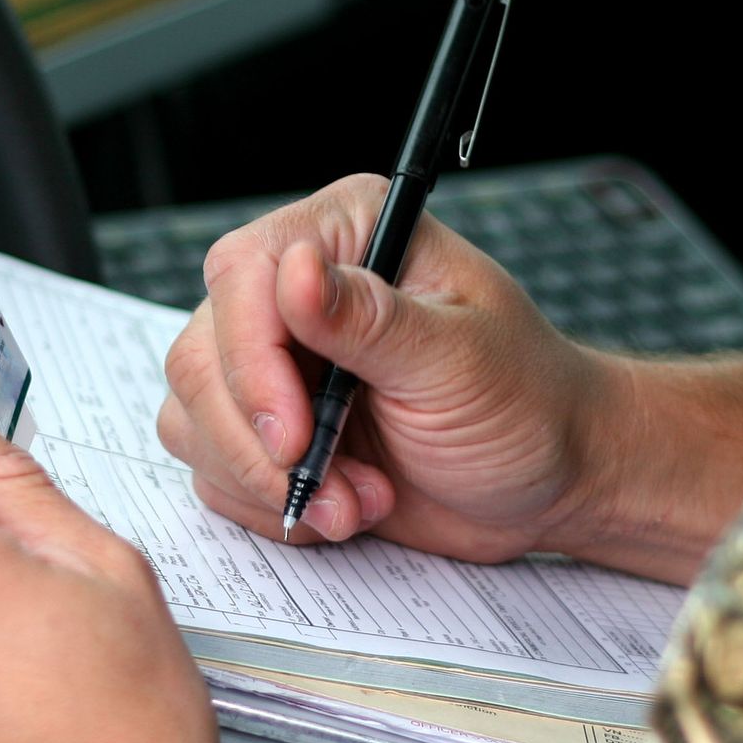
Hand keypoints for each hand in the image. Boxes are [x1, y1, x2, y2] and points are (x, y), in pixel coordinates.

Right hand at [158, 173, 616, 561]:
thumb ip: (371, 320)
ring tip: (357, 499)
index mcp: (350, 235)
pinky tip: (344, 506)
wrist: (548, 480)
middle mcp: (298, 291)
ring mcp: (277, 362)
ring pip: (194, 417)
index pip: (243, 275)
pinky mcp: (268, 427)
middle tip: (330, 484)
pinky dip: (270, 504)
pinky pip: (214, 468)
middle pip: (201, 355)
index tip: (294, 436)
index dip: (252, 362)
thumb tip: (293, 274)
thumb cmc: (528, 404)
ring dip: (268, 481)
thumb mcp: (460, 361)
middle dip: (259, 441)